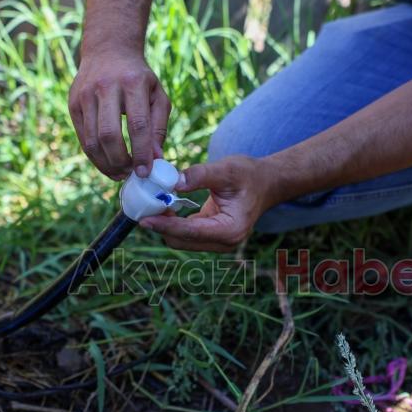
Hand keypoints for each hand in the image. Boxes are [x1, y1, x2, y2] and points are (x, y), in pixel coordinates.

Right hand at [68, 51, 170, 179]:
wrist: (108, 50)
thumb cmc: (139, 78)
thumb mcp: (157, 95)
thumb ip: (159, 127)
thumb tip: (156, 158)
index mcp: (132, 83)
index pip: (138, 125)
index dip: (141, 152)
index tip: (146, 172)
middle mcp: (105, 86)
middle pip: (109, 134)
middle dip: (120, 161)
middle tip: (130, 174)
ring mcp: (85, 95)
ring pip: (92, 140)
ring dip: (106, 163)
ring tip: (119, 174)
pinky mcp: (73, 103)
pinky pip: (82, 137)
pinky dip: (95, 156)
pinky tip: (107, 164)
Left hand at [139, 156, 279, 251]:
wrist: (266, 183)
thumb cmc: (250, 175)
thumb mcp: (227, 169)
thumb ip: (200, 175)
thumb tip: (174, 182)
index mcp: (230, 229)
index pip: (190, 232)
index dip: (165, 226)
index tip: (144, 220)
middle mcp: (224, 242)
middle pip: (182, 241)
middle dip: (162, 225)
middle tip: (148, 203)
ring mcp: (218, 242)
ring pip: (181, 240)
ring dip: (166, 224)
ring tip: (156, 202)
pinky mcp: (211, 236)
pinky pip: (186, 234)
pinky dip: (173, 222)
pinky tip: (166, 205)